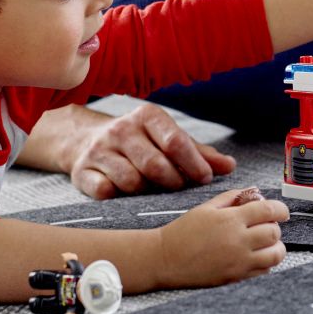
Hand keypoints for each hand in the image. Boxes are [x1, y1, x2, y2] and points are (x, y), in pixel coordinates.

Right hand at [69, 103, 235, 198]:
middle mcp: (122, 129)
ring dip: (147, 191)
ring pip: (131, 181)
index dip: (193, 164)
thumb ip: (200, 154)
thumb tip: (230, 166)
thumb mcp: (170, 139)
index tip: (204, 178)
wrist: (87, 140)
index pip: (175, 141)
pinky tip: (125, 194)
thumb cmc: (142, 143)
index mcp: (147, 116)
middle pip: (155, 165)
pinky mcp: (83, 171)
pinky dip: (119, 197)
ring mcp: (100, 150)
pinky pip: (105, 192)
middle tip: (178, 188)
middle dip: (172, 181)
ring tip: (152, 189)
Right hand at [157, 189, 288, 286]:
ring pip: (275, 255)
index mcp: (231, 219)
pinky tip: (255, 255)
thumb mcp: (206, 207)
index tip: (281, 211)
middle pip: (275, 233)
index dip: (280, 209)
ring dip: (275, 247)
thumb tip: (252, 192)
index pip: (269, 211)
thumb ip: (232, 197)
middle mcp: (238, 241)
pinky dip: (266, 262)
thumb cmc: (183, 232)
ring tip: (266, 243)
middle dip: (274, 227)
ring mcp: (239, 261)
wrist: (165, 259)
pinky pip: (264, 270)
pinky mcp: (236, 277)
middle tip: (266, 226)